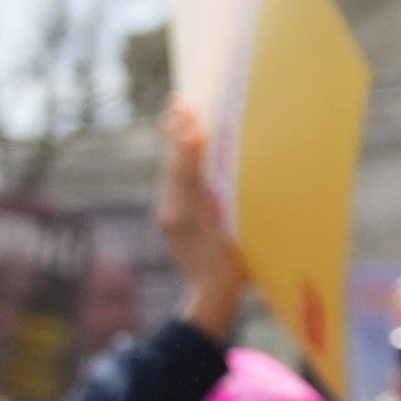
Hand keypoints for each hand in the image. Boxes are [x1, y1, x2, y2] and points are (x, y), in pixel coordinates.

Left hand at [154, 103, 249, 336]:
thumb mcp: (229, 233)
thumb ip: (216, 200)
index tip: (187, 113)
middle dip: (176, 133)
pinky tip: (184, 148)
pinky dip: (179, 163)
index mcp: (184, 213)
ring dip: (175, 144)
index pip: (183, 168)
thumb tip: (209, 168)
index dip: (185, 140)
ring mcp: (170, 216)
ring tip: (176, 115)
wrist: (209, 298)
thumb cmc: (229, 270)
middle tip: (177, 102)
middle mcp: (171, 210)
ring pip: (172, 173)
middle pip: (173, 165)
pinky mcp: (173, 221)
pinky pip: (175, 185)